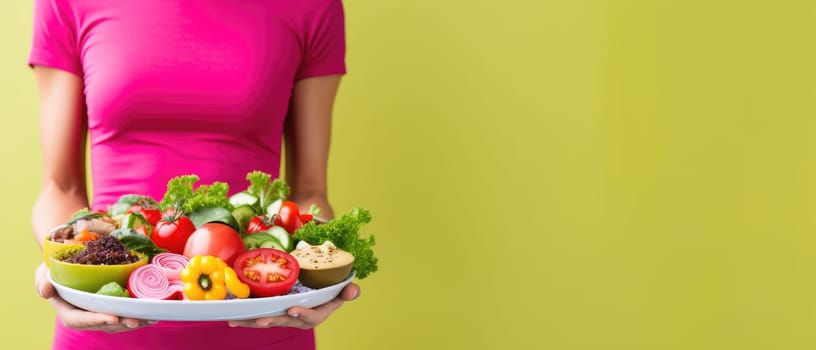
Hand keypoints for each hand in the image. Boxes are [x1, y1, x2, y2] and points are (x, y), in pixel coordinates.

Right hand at [35, 263, 153, 332]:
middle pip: (104, 324)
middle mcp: (86, 318)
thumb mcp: (43, 273)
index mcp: (69, 313)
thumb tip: (46, 289)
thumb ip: (42, 281)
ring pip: (117, 324)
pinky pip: (125, 317)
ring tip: (147, 318)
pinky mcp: (111, 311)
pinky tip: (152, 316)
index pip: (81, 320)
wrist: (68, 270)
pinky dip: (138, 317)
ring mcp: (100, 316)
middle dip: (120, 323)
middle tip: (135, 320)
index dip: (97, 320)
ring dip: (132, 322)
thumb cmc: (54, 272)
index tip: (112, 318)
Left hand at [227, 283, 359, 328]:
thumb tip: (353, 290)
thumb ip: (347, 292)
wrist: (317, 293)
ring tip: (236, 320)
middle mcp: (297, 318)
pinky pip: (258, 315)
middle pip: (284, 321)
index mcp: (315, 314)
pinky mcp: (272, 312)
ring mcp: (283, 316)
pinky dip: (245, 316)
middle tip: (261, 320)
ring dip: (252, 321)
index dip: (302, 314)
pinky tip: (231, 315)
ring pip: (267, 320)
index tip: (294, 309)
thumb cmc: (328, 292)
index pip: (311, 317)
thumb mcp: (341, 292)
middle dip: (272, 320)